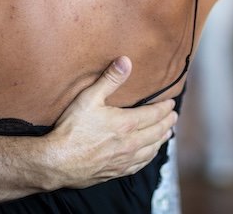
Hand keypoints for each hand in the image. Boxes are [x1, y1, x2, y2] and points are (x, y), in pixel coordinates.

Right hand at [42, 56, 177, 189]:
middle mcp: (130, 143)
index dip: (164, 108)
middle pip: (157, 132)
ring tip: (167, 134)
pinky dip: (149, 157)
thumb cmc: (72, 129)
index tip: (171, 103)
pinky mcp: (116, 172)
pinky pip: (140, 164)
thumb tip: (126, 61)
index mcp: (126, 124)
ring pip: (151, 150)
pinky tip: (149, 155)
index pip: (153, 114)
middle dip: (167, 123)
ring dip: (161, 140)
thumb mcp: (89, 98)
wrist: (58, 162)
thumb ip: (110, 79)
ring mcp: (124, 160)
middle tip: (174, 116)